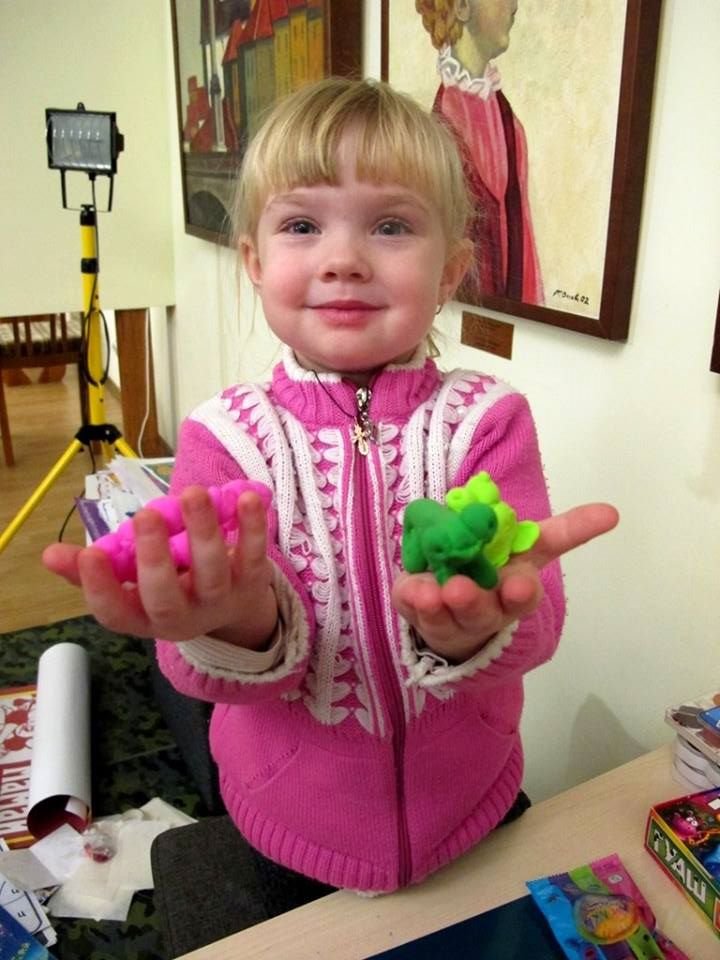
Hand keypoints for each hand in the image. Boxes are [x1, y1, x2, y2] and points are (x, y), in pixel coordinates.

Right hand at [42, 487, 277, 646]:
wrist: (232, 608)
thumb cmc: (167, 586)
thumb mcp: (130, 585)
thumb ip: (91, 571)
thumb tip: (48, 555)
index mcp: (144, 617)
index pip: (116, 613)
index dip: (100, 588)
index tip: (88, 555)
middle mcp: (181, 616)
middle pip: (165, 596)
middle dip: (154, 558)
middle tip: (144, 516)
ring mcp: (219, 600)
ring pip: (211, 572)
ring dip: (203, 531)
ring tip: (192, 494)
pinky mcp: (252, 581)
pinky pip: (254, 555)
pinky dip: (253, 527)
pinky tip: (249, 499)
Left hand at [392, 502, 618, 663]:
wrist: (458, 612)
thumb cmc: (497, 572)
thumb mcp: (530, 549)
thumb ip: (566, 531)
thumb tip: (612, 512)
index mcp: (513, 593)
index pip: (522, 595)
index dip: (520, 591)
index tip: (519, 585)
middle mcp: (484, 610)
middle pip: (483, 610)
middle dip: (475, 601)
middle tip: (463, 588)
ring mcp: (450, 616)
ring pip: (447, 615)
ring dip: (439, 603)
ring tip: (434, 590)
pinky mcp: (419, 612)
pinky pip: (414, 608)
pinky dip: (414, 599)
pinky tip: (413, 588)